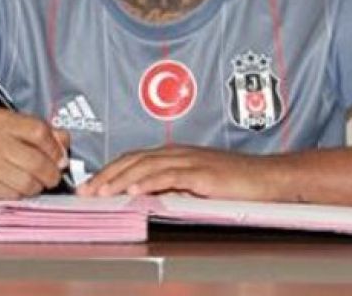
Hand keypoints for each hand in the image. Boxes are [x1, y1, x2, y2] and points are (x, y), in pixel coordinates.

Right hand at [0, 110, 69, 198]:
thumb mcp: (2, 127)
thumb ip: (33, 132)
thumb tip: (64, 142)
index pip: (38, 131)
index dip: (55, 148)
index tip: (60, 159)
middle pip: (36, 161)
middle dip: (50, 174)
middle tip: (52, 178)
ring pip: (26, 182)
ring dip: (35, 188)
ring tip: (31, 184)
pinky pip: (10, 196)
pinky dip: (18, 197)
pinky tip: (12, 190)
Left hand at [78, 145, 281, 200]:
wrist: (266, 178)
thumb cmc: (234, 182)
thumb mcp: (196, 183)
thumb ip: (171, 186)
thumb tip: (146, 197)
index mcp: (173, 154)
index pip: (133, 160)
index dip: (109, 171)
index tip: (89, 185)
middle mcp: (177, 153)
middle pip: (132, 161)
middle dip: (106, 175)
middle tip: (85, 191)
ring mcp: (188, 161)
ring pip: (145, 167)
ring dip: (119, 180)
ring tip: (101, 193)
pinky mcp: (201, 173)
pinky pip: (169, 176)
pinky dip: (148, 183)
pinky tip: (133, 192)